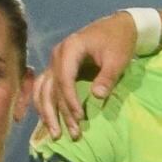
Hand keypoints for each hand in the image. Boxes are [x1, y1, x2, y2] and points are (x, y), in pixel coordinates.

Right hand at [29, 10, 144, 138]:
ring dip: (48, 113)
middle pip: (50, 87)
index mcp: (70, 49)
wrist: (118, 27)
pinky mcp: (57, 69)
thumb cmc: (119, 42)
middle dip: (58, 112)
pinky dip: (44, 105)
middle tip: (71, 133)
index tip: (80, 117)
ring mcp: (54, 62)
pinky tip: (48, 121)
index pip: (64, 78)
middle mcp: (56, 55)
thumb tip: (97, 96)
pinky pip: (44, 88)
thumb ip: (107, 76)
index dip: (70, 99)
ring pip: (43, 90)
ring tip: (56, 134)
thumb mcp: (118, 58)